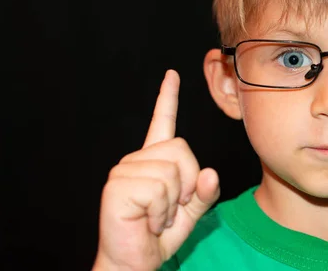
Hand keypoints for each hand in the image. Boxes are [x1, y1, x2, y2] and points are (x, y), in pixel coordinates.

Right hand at [93, 70, 219, 270]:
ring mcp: (124, 171)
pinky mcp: (118, 186)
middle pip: (181, 149)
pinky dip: (161, 212)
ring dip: (172, 203)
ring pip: (172, 171)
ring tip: (156, 217)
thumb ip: (204, 192)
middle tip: (170, 208)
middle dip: (187, 183)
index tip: (172, 75)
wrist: (135, 262)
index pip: (163, 122)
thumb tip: (209, 173)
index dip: (168, 98)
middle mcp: (137, 160)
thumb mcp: (191, 212)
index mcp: (153, 161)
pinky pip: (159, 189)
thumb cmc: (160, 236)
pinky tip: (147, 221)